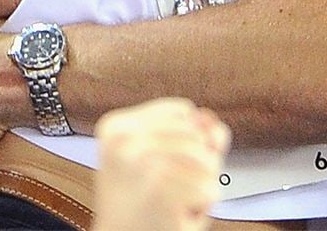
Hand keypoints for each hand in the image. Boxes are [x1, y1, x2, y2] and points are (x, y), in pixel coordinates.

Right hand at [94, 98, 231, 230]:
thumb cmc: (141, 207)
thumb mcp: (163, 158)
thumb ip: (192, 131)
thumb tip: (208, 119)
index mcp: (116, 126)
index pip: (184, 110)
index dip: (185, 141)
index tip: (153, 166)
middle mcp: (124, 140)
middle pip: (200, 135)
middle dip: (195, 166)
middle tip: (161, 189)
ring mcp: (141, 164)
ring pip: (210, 162)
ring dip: (199, 187)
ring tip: (168, 201)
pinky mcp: (159, 192)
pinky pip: (210, 191)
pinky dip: (200, 208)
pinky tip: (173, 216)